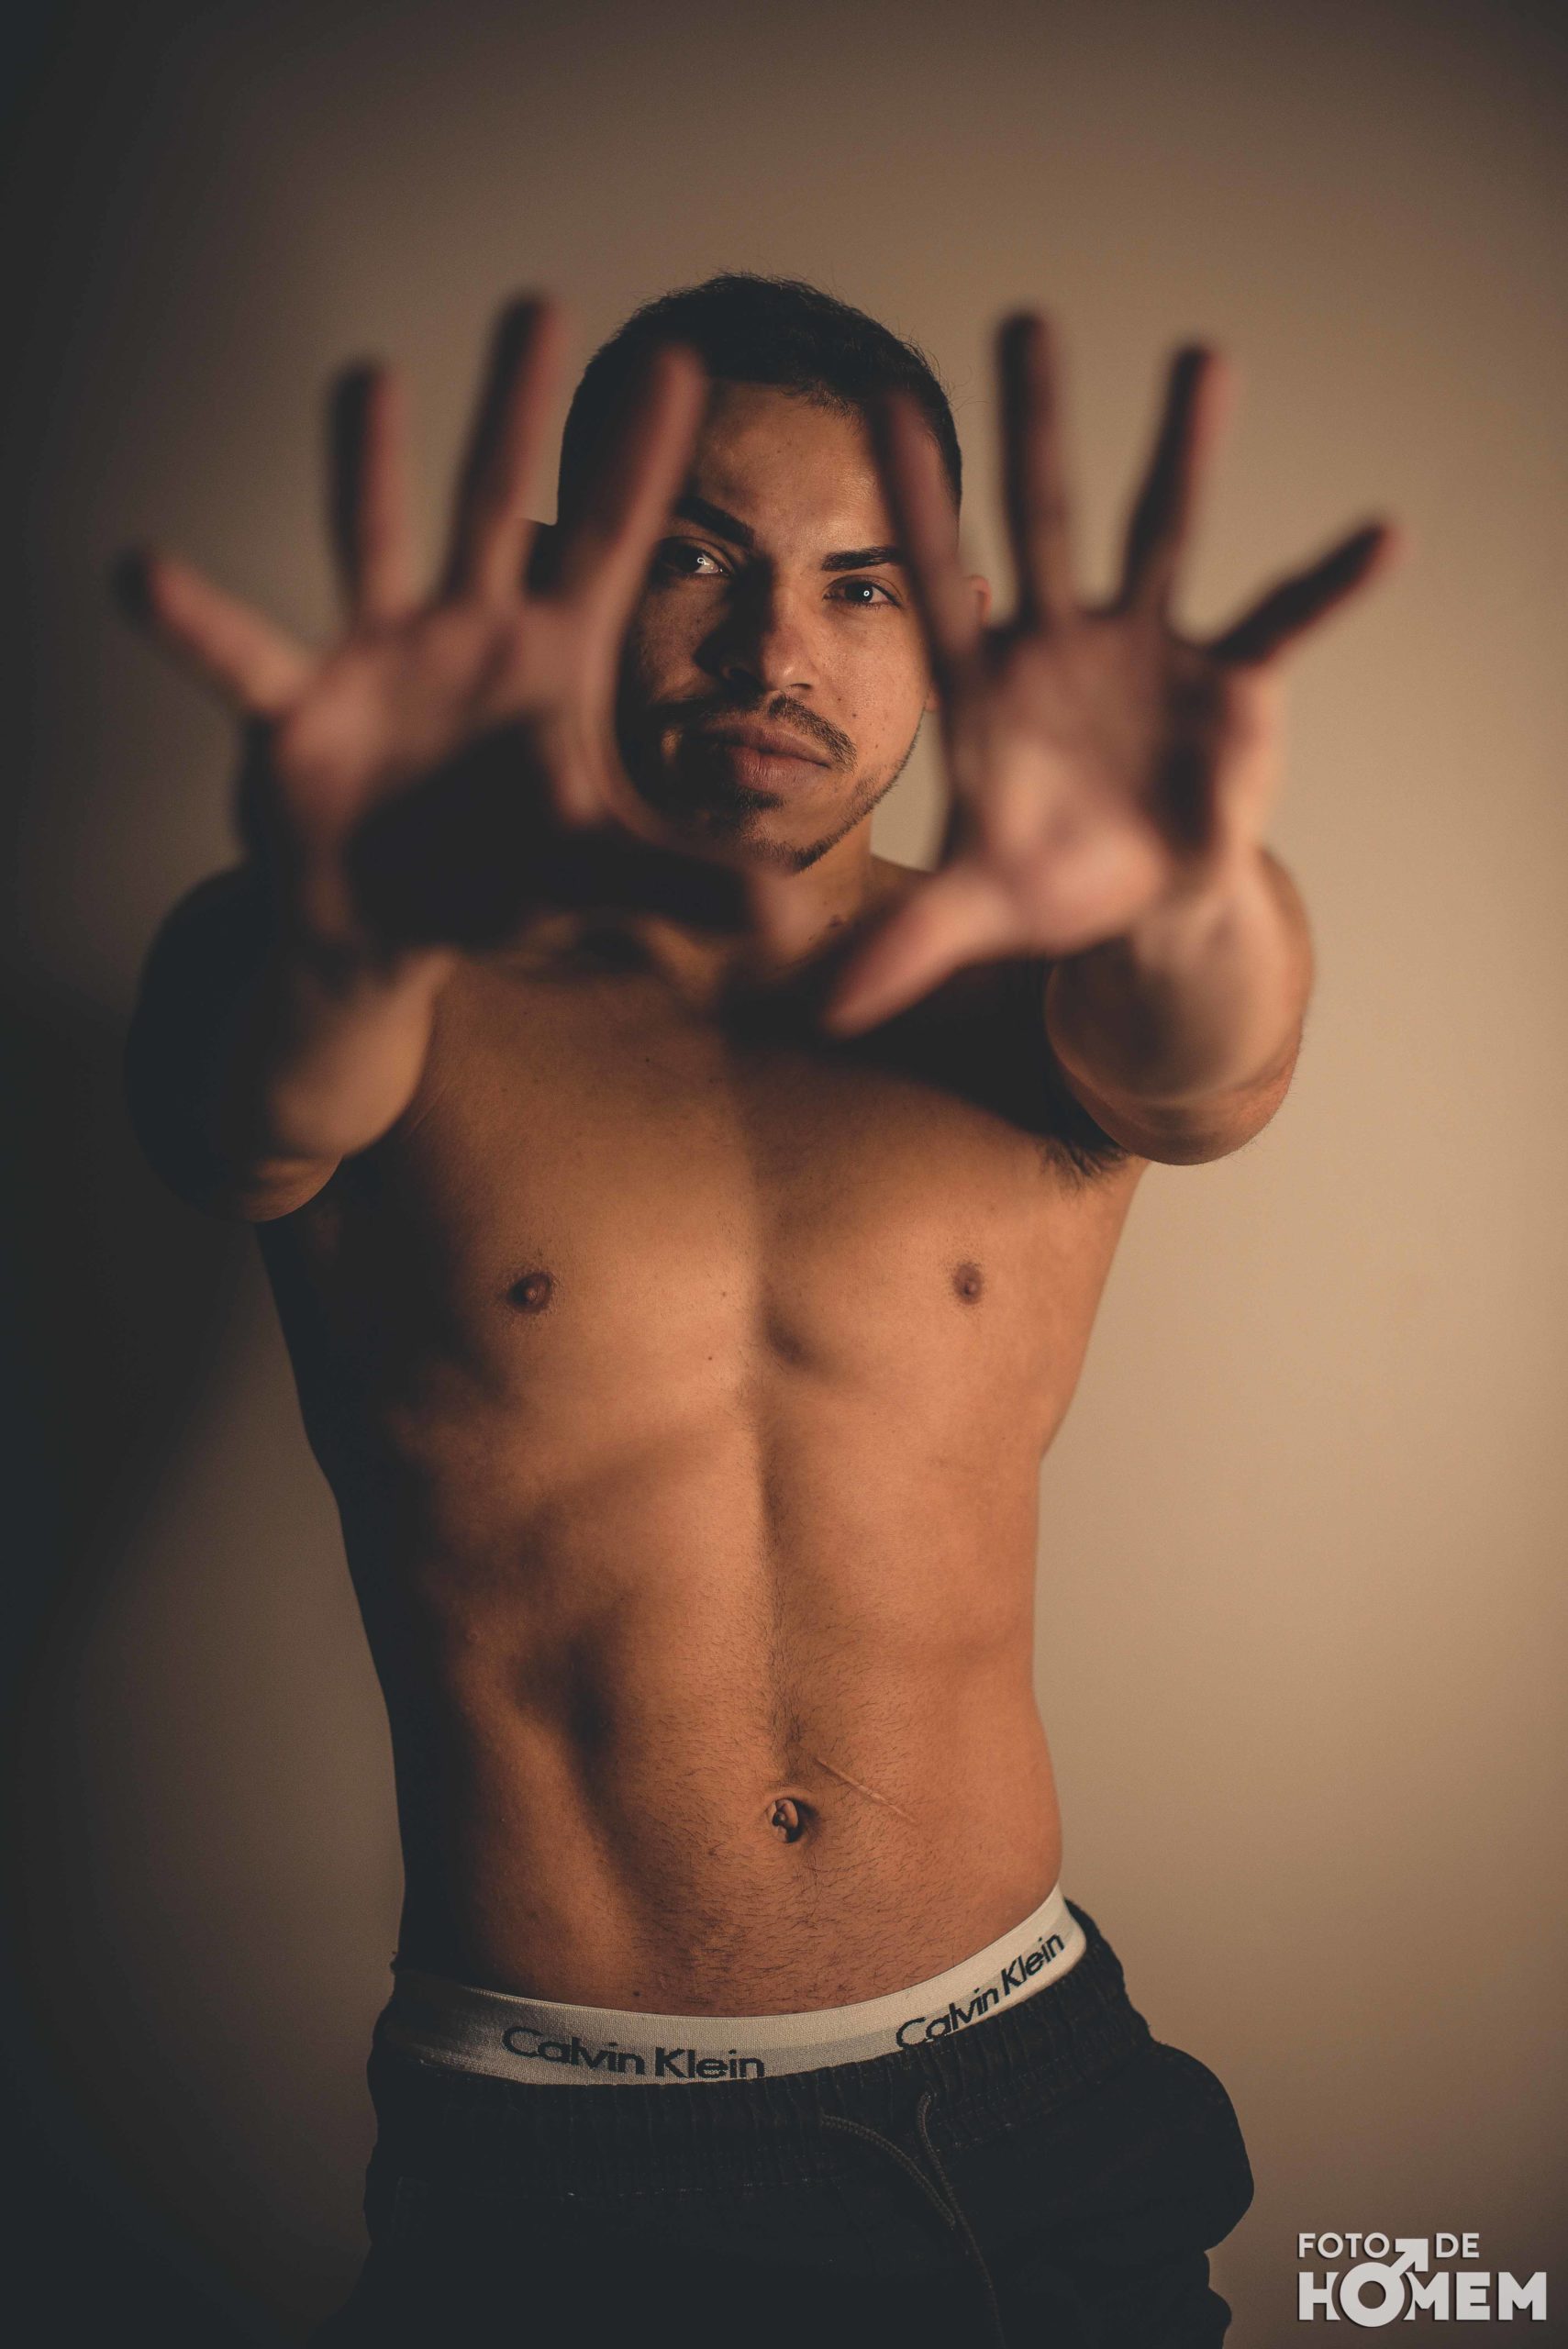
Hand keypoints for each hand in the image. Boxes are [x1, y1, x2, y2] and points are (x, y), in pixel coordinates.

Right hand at [118, 297, 751, 977]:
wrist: (394, 929)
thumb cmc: (501, 879)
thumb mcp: (598, 878)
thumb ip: (678, 880)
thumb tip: (782, 915)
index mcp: (548, 658)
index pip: (610, 542)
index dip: (642, 460)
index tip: (683, 360)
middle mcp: (463, 634)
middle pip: (493, 501)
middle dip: (516, 409)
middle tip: (539, 302)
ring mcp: (375, 660)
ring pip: (370, 543)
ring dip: (366, 464)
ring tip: (369, 377)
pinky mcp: (296, 714)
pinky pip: (245, 660)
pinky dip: (201, 627)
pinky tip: (148, 576)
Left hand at [825, 316, 1400, 1031]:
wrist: (1136, 895)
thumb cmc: (1044, 880)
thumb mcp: (976, 911)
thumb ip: (905, 943)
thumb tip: (817, 1010)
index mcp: (987, 686)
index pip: (940, 584)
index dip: (918, 507)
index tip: (884, 404)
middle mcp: (1062, 642)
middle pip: (1044, 519)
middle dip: (1035, 427)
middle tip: (1021, 316)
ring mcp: (1146, 648)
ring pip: (1160, 534)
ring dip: (1182, 452)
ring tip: (1200, 354)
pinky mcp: (1226, 679)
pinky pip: (1278, 619)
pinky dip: (1325, 585)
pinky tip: (1380, 535)